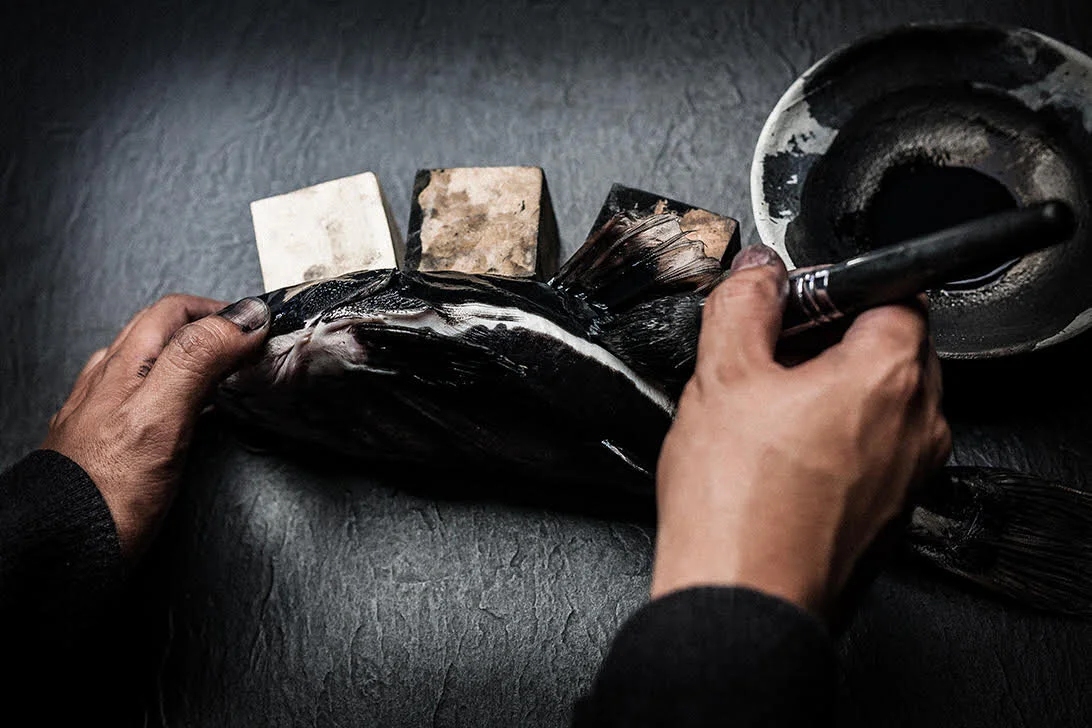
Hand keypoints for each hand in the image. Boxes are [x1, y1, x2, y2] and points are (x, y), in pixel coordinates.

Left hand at [42, 295, 269, 557]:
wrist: (60, 552)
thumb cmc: (106, 495)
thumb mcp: (162, 416)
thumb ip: (198, 359)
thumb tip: (243, 317)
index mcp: (125, 365)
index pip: (176, 309)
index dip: (223, 311)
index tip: (262, 330)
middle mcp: (108, 380)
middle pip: (164, 331)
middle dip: (210, 328)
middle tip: (253, 346)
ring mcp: (102, 410)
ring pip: (153, 363)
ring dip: (195, 357)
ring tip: (230, 373)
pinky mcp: (106, 442)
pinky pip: (147, 399)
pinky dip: (179, 393)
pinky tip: (192, 416)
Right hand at [651, 246, 950, 613]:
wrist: (742, 601)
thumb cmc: (737, 505)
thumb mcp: (721, 376)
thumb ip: (743, 305)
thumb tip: (757, 272)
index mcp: (888, 376)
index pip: (895, 293)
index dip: (837, 289)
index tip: (793, 305)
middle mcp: (918, 425)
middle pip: (894, 348)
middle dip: (836, 340)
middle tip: (773, 357)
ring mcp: (910, 476)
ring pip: (884, 405)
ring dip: (836, 393)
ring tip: (769, 414)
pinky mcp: (891, 515)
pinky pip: (877, 454)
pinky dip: (839, 442)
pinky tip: (781, 459)